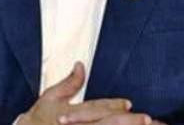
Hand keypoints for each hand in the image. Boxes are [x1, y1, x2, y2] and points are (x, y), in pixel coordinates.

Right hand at [16, 62, 134, 124]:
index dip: (113, 105)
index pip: (95, 108)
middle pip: (105, 124)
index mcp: (68, 114)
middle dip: (127, 121)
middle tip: (146, 119)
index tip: (129, 104)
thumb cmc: (37, 119)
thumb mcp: (49, 98)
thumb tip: (81, 64)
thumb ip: (69, 83)